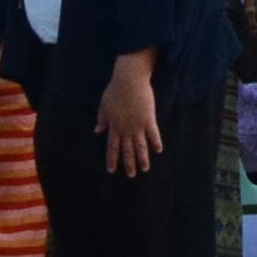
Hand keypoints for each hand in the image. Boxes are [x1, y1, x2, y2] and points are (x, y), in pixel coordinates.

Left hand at [100, 54, 162, 174]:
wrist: (129, 81)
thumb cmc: (115, 91)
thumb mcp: (104, 106)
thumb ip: (102, 119)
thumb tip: (97, 131)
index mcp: (114, 126)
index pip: (112, 147)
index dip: (112, 159)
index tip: (111, 170)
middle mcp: (126, 129)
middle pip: (127, 150)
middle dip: (129, 163)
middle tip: (131, 175)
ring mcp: (138, 125)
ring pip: (140, 146)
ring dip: (142, 159)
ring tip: (145, 169)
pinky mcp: (149, 119)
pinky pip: (153, 134)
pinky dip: (156, 143)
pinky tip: (158, 151)